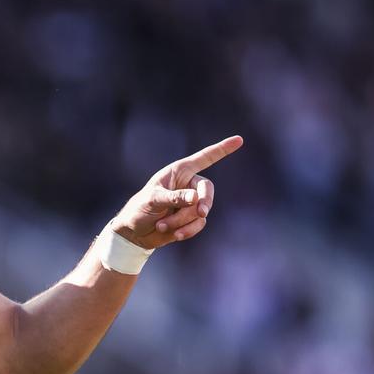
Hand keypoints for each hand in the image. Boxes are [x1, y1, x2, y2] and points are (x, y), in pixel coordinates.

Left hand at [112, 135, 242, 248]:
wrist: (134, 232)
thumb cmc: (139, 209)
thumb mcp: (152, 200)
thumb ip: (174, 197)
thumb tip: (195, 198)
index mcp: (179, 171)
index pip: (205, 158)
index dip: (222, 149)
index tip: (239, 139)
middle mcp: (188, 185)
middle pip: (207, 190)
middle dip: (204, 202)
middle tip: (201, 212)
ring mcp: (191, 203)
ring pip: (201, 211)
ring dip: (182, 220)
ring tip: (162, 225)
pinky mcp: (191, 219)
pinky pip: (199, 224)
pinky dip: (187, 230)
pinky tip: (174, 234)